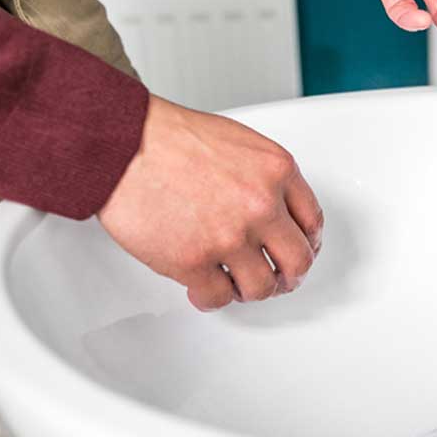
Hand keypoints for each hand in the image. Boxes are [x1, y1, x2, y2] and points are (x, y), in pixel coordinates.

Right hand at [98, 95, 322, 310]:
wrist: (123, 143)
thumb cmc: (170, 137)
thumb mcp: (240, 142)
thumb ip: (264, 176)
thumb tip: (274, 209)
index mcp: (277, 171)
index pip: (312, 221)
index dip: (308, 243)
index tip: (299, 250)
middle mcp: (261, 205)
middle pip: (298, 261)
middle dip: (290, 276)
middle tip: (279, 279)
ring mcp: (229, 236)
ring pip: (262, 287)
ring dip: (250, 290)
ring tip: (235, 283)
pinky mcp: (194, 262)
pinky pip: (218, 297)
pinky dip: (212, 298)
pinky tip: (204, 289)